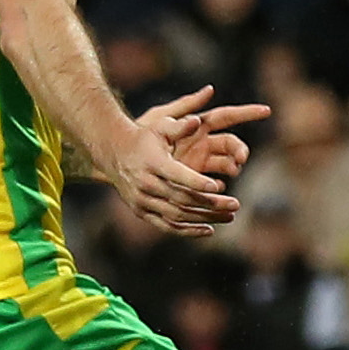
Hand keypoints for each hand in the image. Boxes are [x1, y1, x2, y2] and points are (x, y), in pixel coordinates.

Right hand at [114, 85, 266, 236]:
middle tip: (236, 205)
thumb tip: (198, 118)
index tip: (217, 187)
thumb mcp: (159, 124)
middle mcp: (145, 183)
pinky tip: (209, 231)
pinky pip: (166, 225)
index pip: (176, 175)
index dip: (196, 182)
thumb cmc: (143, 136)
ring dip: (205, 218)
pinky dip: (187, 231)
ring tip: (231, 217)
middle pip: (180, 198)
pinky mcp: (141, 211)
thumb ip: (180, 123)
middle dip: (209, 203)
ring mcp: (142, 200)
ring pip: (176, 214)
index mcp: (152, 162)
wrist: (112, 153)